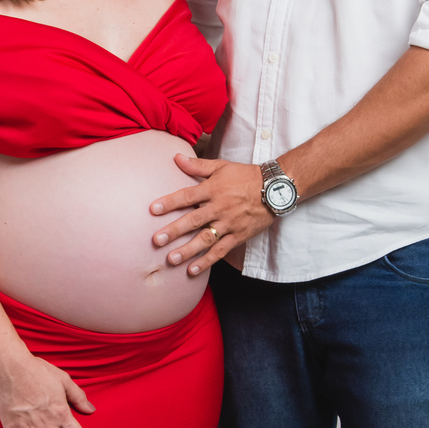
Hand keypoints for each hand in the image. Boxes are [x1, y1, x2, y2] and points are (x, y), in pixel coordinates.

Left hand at [150, 154, 271, 274]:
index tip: (153, 209)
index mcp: (213, 189)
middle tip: (156, 240)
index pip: (188, 196)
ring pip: (206, 239)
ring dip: (188, 250)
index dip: (170, 202)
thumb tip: (176, 157)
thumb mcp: (222, 166)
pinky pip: (221, 251)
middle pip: (194, 220)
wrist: (275, 189)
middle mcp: (219, 207)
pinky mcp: (238, 236)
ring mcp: (229, 223)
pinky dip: (207, 261)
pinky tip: (192, 270)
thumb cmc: (245, 176)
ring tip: (171, 259)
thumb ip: (198, 165)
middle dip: (174, 231)